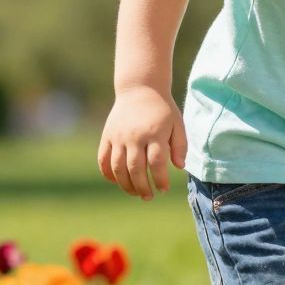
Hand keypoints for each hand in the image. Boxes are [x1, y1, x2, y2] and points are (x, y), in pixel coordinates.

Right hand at [97, 86, 185, 200]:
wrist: (140, 88)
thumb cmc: (162, 109)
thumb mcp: (177, 124)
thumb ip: (180, 145)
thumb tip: (179, 167)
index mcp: (154, 133)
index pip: (156, 163)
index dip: (160, 180)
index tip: (164, 189)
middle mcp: (134, 136)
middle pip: (135, 169)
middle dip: (142, 187)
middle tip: (148, 197)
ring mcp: (118, 136)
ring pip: (118, 167)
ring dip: (125, 184)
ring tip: (135, 193)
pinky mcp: (107, 135)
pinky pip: (103, 159)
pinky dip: (108, 173)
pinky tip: (116, 181)